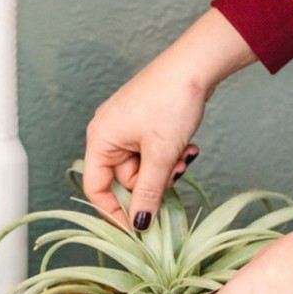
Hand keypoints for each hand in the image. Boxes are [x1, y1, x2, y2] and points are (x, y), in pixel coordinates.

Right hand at [83, 8, 257, 228]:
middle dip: (153, 181)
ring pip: (143, 167)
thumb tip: (139, 224)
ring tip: (185, 153)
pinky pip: (151, 152)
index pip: (96, 188)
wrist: (195, 64)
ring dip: (166, 168)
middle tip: (177, 171)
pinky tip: (186, 145)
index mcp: (100, 140)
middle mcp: (107, 133)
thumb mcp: (161, 155)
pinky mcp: (143, 123)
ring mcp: (125, 127)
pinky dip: (168, 154)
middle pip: (124, 179)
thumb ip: (148, 192)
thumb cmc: (171, 102)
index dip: (114, 211)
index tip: (136, 228)